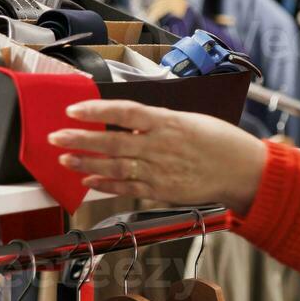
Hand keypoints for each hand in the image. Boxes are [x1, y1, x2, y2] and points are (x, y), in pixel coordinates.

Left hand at [48, 100, 268, 212]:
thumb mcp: (190, 121)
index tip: (74, 109)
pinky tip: (89, 180)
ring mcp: (160, 171)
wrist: (242, 170)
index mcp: (168, 123)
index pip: (125, 112)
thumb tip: (126, 121)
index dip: (96, 110)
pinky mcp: (162, 191)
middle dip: (80, 138)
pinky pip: (128, 188)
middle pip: (112, 141)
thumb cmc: (220, 143)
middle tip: (57, 136)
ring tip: (65, 158)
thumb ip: (157, 123)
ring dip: (86, 162)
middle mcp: (161, 147)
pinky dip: (106, 185)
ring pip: (115, 166)